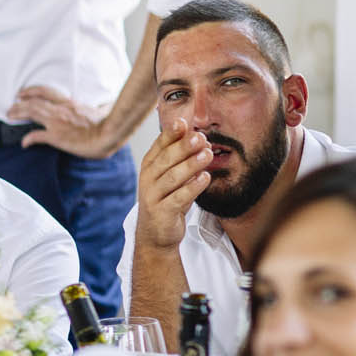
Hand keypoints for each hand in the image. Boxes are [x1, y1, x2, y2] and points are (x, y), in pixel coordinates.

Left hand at [7, 87, 120, 158]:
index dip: (31, 91)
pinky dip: (29, 138)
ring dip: (19, 113)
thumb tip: (97, 106)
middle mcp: (60, 110)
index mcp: (69, 104)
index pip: (46, 92)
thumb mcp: (95, 111)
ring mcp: (57, 122)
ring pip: (32, 113)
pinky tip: (24, 142)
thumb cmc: (106, 124)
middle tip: (11, 107)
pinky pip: (38, 136)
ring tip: (10, 116)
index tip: (22, 93)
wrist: (110, 134)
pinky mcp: (57, 136)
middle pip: (34, 101)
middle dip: (20, 103)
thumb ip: (87, 109)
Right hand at [134, 116, 212, 250]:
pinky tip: (205, 178)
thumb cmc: (167, 199)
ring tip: (207, 155)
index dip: (170, 134)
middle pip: (166, 160)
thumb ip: (180, 157)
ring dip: (191, 165)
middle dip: (183, 147)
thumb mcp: (170, 176)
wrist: (156, 233)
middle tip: (200, 137)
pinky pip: (179, 198)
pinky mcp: (162, 212)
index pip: (159, 146)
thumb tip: (197, 134)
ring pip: (173, 177)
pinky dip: (192, 188)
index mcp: (149, 166)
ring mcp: (153, 196)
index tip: (184, 122)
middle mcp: (148, 179)